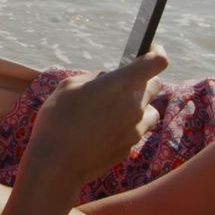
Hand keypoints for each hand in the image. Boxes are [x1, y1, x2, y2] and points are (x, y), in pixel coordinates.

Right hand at [26, 47, 167, 184]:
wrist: (58, 165)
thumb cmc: (57, 121)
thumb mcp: (68, 87)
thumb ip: (94, 78)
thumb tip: (106, 80)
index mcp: (120, 84)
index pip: (156, 62)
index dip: (156, 52)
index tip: (150, 49)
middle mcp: (134, 105)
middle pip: (155, 85)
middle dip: (142, 80)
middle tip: (121, 84)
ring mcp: (136, 129)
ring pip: (150, 110)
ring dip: (138, 105)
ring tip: (113, 109)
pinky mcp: (131, 147)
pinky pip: (137, 130)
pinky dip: (128, 125)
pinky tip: (104, 130)